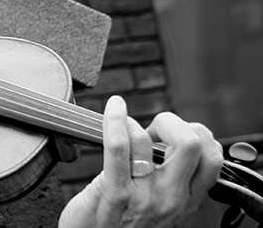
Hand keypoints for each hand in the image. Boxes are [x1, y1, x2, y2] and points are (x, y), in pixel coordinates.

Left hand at [59, 95, 222, 227]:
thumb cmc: (119, 219)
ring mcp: (144, 197)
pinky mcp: (115, 194)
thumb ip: (169, 178)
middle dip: (172, 122)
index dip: (197, 134)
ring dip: (133, 123)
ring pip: (150, 141)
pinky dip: (115, 120)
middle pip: (192, 144)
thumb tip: (170, 137)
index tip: (175, 134)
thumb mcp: (158, 203)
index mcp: (186, 200)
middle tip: (153, 128)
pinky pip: (118, 147)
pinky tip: (113, 108)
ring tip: (122, 127)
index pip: (212, 158)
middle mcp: (171, 199)